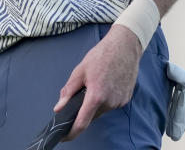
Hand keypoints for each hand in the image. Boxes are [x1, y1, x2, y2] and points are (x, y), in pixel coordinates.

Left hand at [54, 25, 142, 140]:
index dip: (72, 132)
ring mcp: (119, 102)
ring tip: (95, 84)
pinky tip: (104, 85)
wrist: (125, 47)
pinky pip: (110, 105)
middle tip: (80, 94)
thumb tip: (59, 108)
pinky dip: (104, 100)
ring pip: (101, 110)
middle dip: (83, 110)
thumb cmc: (102, 56)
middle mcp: (109, 102)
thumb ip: (69, 91)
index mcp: (96, 95)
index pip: (82, 122)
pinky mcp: (125, 99)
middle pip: (91, 116)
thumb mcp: (80, 71)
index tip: (64, 137)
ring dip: (94, 104)